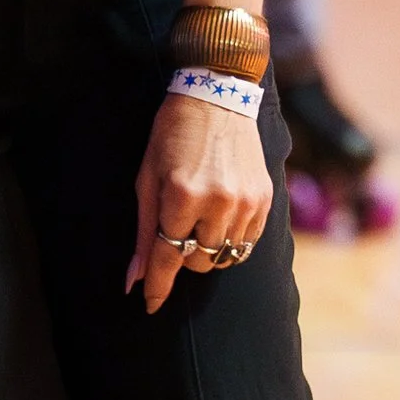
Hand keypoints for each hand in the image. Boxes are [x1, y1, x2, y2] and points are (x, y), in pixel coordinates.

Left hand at [129, 90, 273, 313]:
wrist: (217, 95)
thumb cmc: (172, 136)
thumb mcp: (147, 178)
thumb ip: (143, 232)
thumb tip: (134, 279)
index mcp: (182, 195)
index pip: (169, 257)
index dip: (158, 285)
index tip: (150, 304)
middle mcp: (219, 203)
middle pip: (198, 262)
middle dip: (182, 254)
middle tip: (177, 226)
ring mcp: (247, 202)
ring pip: (224, 257)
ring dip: (207, 249)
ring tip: (199, 219)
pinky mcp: (265, 199)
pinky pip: (247, 243)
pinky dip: (230, 240)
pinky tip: (220, 215)